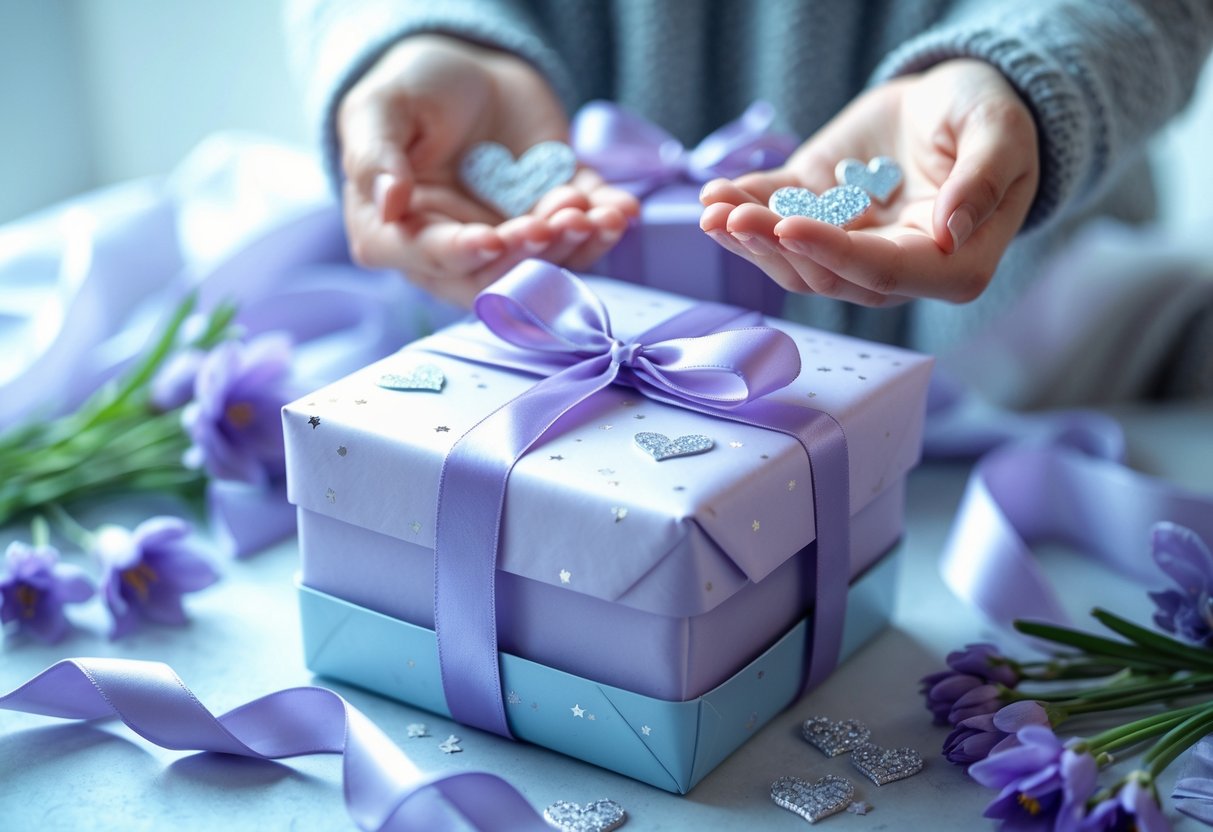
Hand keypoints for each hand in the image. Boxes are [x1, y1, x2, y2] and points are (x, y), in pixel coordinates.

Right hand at [338, 35, 638, 305]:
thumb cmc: (410, 91)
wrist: (469, 73)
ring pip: (545, 265)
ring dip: (575, 246)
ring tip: (595, 213)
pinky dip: (605, 224)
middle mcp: (456, 251)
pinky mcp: (552, 220)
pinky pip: (583, 237)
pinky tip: (622, 209)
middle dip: (530, 254)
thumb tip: (386, 202)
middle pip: (494, 275)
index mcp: (400, 234)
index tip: (493, 238)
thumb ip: (375, 156)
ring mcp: (510, 239)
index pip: (430, 258)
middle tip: (557, 219)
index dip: (463, 254)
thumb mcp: (378, 110)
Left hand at [700, 59, 1038, 305]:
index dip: (832, 254)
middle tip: (733, 216)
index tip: (789, 226)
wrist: (953, 100)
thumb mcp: (1000, 132)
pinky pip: (776, 223)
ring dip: (748, 237)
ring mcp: (850, 246)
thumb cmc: (988, 116)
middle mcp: (895, 269)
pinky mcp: (817, 218)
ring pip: (792, 261)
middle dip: (775, 245)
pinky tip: (711, 194)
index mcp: (949, 264)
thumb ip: (983, 179)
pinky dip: (743, 208)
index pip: (883, 271)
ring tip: (713, 208)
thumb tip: (951, 230)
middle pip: (826, 274)